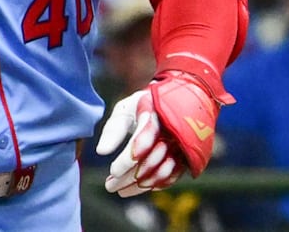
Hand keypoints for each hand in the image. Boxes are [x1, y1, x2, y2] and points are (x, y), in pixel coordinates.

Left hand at [95, 69, 230, 196]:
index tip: (112, 171)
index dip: (127, 159)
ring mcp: (182, 144)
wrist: (178, 98)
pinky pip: (172, 175)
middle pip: (150, 160)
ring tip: (120, 190)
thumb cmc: (143, 105)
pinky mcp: (187, 155)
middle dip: (128, 177)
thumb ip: (114, 129)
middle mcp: (173, 130)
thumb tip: (101, 152)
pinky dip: (155, 185)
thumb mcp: (125, 110)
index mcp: (156, 113)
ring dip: (140, 185)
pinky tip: (137, 188)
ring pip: (162, 172)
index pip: (142, 140)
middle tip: (109, 186)